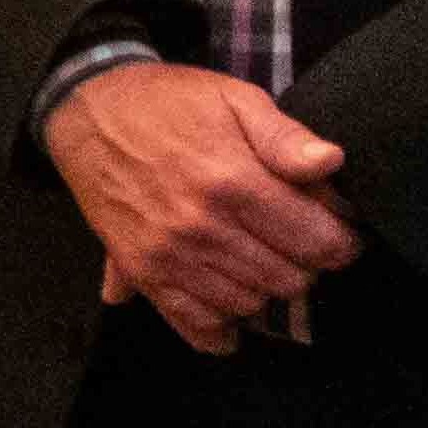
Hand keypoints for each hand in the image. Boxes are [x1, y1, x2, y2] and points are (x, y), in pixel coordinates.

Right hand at [42, 58, 355, 348]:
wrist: (86, 111)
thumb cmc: (168, 103)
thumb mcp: (234, 98)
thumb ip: (285, 136)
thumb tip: (331, 164)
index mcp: (232, 181)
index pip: (316, 241)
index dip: (341, 241)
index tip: (339, 231)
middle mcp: (201, 227)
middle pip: (288, 279)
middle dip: (306, 264)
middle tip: (298, 242)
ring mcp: (168, 255)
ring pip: (249, 304)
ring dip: (265, 288)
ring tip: (261, 259)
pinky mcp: (141, 271)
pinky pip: (194, 322)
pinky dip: (220, 329)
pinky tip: (231, 310)